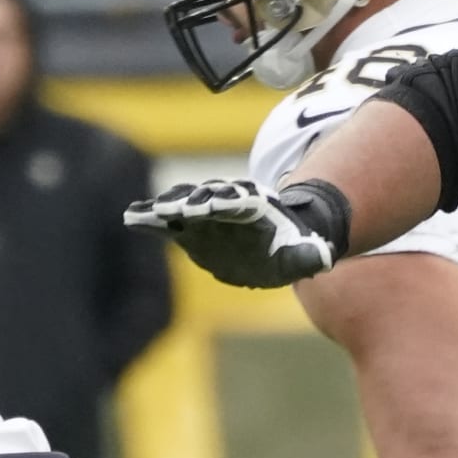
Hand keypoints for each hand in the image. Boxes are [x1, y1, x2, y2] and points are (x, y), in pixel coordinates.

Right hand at [123, 179, 342, 287]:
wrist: (273, 240)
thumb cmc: (289, 248)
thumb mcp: (304, 255)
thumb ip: (310, 257)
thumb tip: (325, 259)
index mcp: (256, 209)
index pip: (240, 202)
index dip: (226, 201)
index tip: (211, 203)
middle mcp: (228, 206)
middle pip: (206, 198)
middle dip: (189, 201)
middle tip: (171, 207)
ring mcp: (206, 214)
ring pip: (184, 205)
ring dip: (166, 207)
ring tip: (143, 213)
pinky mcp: (190, 227)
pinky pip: (169, 222)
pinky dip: (152, 220)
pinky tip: (131, 219)